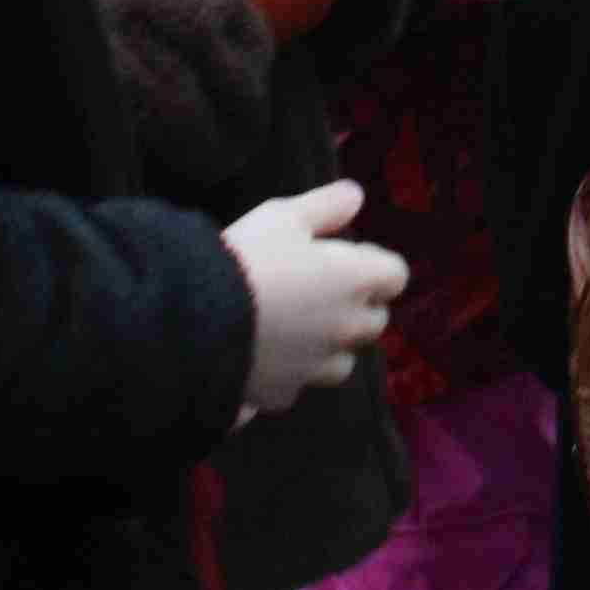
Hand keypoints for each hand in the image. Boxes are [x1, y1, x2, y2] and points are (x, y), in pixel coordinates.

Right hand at [224, 178, 408, 412]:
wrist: (194, 319)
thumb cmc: (246, 257)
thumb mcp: (283, 216)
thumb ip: (326, 206)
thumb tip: (356, 196)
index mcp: (355, 281)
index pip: (395, 275)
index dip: (374, 263)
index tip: (343, 254)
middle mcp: (345, 329)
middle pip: (374, 322)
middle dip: (357, 306)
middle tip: (319, 288)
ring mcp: (315, 366)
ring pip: (341, 361)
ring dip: (329, 345)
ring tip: (295, 328)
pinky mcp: (282, 393)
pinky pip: (297, 384)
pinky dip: (288, 372)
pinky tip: (262, 357)